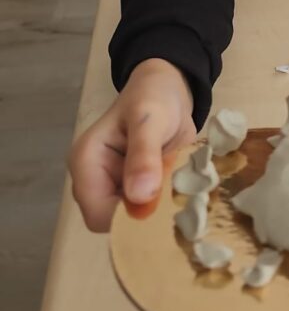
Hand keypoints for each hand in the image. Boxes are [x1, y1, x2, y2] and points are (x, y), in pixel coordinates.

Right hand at [68, 58, 196, 232]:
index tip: (162, 208)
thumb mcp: (150, 120)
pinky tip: (179, 192)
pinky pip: (145, 212)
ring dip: (157, 213)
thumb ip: (143, 155)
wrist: (169, 88)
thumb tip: (139, 197)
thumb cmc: (153, 97)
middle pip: (113, 222)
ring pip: (131, 220)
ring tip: (180, 193)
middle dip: (145, 217)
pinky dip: (163, 207)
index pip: (98, 213)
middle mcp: (94, 180)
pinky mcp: (132, 190)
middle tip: (177, 200)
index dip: (128, 218)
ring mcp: (112, 186)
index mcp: (86, 162)